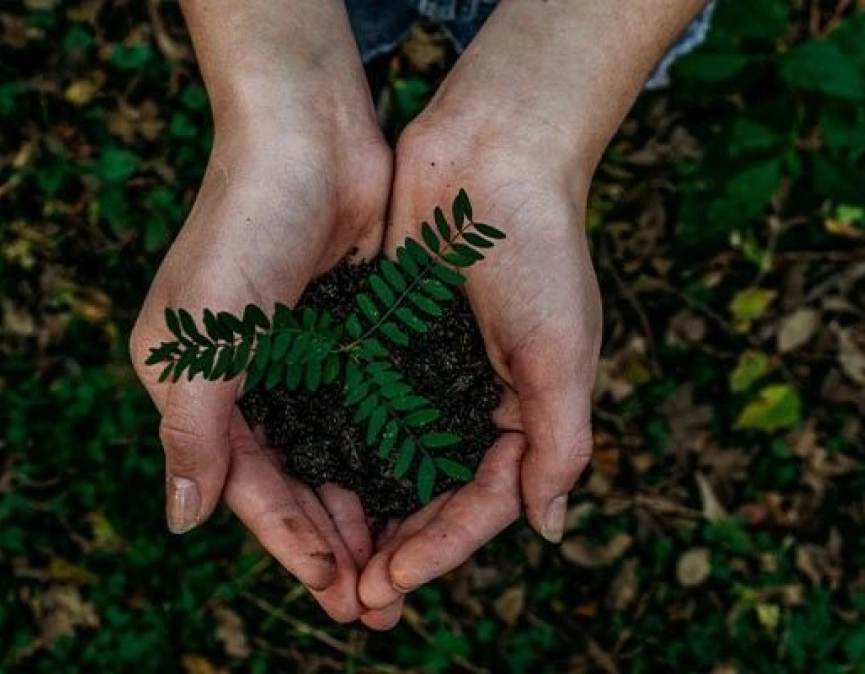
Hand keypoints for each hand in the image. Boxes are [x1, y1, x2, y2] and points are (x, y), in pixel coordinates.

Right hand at [129, 117, 390, 621]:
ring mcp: (299, 359)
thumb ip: (192, 432)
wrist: (308, 133)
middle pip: (293, 483)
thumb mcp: (202, 338)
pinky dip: (387, 456)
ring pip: (334, 457)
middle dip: (333, 545)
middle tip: (377, 605)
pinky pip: (367, 413)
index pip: (246, 487)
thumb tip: (182, 522)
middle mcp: (245, 381)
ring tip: (402, 567)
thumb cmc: (243, 228)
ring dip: (364, 512)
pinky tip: (419, 493)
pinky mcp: (346, 335)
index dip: (290, 544)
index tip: (336, 593)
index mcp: (195, 386)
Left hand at [354, 116, 601, 628]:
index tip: (390, 583)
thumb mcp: (562, 353)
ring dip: (360, 515)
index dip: (439, 550)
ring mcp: (425, 374)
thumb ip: (559, 443)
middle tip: (352, 600)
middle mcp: (472, 403)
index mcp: (524, 414)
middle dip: (395, 550)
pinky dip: (336, 449)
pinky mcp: (383, 341)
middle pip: (430, 498)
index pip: (481, 504)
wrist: (492, 153)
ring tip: (324, 563)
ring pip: (387, 464)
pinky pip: (356, 409)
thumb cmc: (540, 250)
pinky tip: (302, 482)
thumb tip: (549, 530)